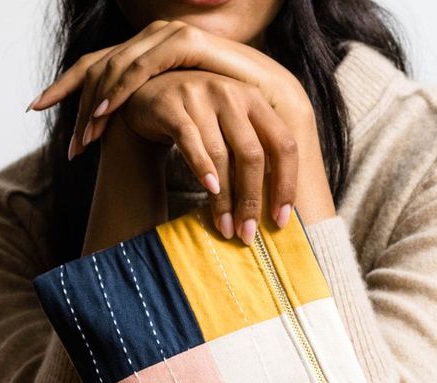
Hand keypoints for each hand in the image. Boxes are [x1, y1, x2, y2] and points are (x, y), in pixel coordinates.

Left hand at [28, 19, 310, 159]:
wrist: (278, 108)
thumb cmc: (239, 124)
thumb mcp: (190, 126)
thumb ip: (163, 124)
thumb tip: (128, 139)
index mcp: (154, 61)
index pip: (103, 68)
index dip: (70, 86)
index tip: (39, 106)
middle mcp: (157, 42)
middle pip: (102, 65)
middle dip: (77, 100)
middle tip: (62, 132)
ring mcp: (171, 37)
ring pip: (119, 65)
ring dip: (98, 100)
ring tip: (84, 135)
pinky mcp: (186, 41)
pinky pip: (144, 65)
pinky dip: (123, 87)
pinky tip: (107, 112)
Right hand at [105, 68, 302, 242]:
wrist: (150, 94)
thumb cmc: (201, 122)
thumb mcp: (232, 131)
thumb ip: (252, 158)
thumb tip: (273, 212)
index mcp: (256, 101)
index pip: (283, 145)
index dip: (286, 185)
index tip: (281, 220)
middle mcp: (232, 94)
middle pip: (252, 154)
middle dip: (251, 200)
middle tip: (247, 234)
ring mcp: (201, 94)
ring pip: (220, 154)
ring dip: (224, 198)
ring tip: (225, 227)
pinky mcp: (171, 104)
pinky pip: (188, 139)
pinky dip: (201, 166)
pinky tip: (210, 189)